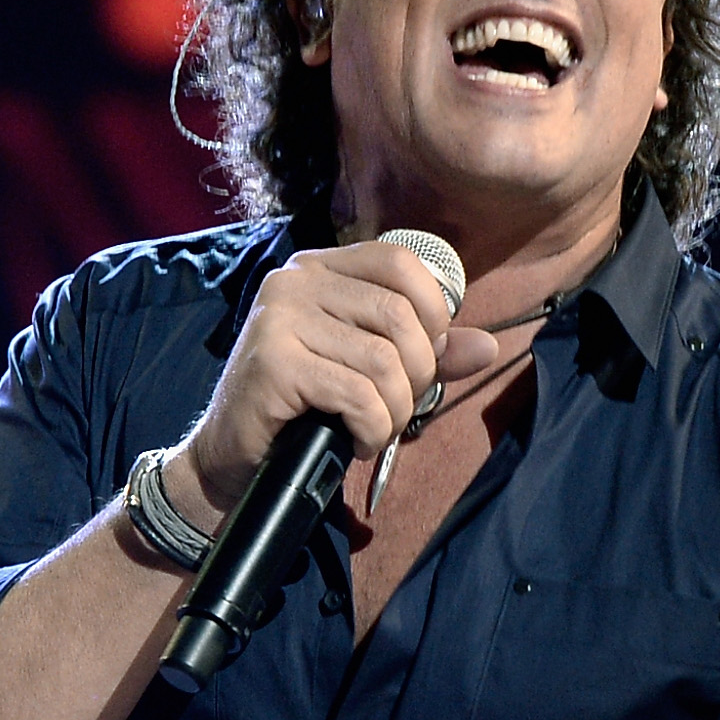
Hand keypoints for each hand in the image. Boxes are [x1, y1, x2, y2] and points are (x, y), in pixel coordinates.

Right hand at [173, 240, 503, 519]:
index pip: (401, 263)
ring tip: (375, 429)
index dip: (432, 313)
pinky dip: (372, 428)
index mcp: (321, 269)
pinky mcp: (272, 363)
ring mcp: (278, 318)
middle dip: (418, 374)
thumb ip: (427, 353)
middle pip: (400, 315)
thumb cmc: (305, 408)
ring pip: (383, 360)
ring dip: (395, 411)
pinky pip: (357, 394)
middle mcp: (294, 281)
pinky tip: (356, 442)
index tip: (423, 359)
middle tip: (398, 408)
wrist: (233, 455)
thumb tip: (487, 346)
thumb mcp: (372, 371)